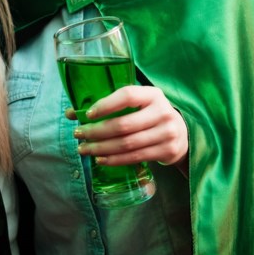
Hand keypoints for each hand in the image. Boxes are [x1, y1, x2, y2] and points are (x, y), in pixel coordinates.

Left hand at [68, 86, 187, 171]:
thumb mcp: (137, 104)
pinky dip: (114, 160)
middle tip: (79, 135)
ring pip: (127, 144)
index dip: (106, 105)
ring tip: (85, 149)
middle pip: (124, 125)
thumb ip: (110, 105)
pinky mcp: (166, 151)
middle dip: (97, 132)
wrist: (182, 133)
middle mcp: (162, 111)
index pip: (127, 96)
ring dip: (102, 148)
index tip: (88, 114)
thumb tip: (72, 113)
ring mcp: (167, 132)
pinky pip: (135, 157)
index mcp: (152, 94)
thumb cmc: (150, 115)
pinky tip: (101, 159)